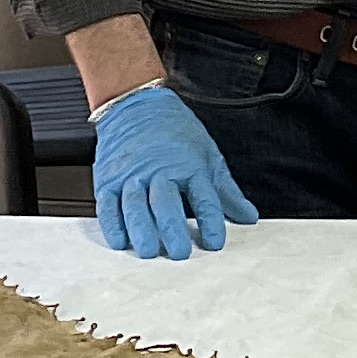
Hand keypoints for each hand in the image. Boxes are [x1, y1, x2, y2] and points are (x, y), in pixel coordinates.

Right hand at [91, 85, 254, 258]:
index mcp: (188, 165)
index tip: (215, 243)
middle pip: (165, 202)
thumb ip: (226, 191)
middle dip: (172, 229)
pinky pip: (108, 204)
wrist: (135, 105)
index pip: (203, 197)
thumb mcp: (207, 155)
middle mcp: (158, 170)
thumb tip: (248, 216)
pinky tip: (121, 241)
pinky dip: (113, 224)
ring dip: (141, 230)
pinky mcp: (108, 179)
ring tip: (148, 252)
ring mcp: (131, 175)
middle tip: (179, 253)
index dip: (210, 221)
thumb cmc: (175, 131)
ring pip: (135, 205)